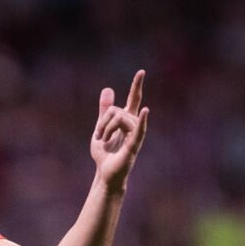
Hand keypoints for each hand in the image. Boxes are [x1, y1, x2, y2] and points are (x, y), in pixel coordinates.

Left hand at [90, 70, 148, 192]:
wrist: (104, 174)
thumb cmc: (105, 154)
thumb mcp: (101, 128)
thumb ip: (104, 110)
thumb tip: (108, 88)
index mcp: (126, 121)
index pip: (134, 100)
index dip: (137, 86)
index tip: (141, 71)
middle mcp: (134, 126)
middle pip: (118, 110)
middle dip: (103, 121)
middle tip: (98, 135)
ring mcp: (135, 135)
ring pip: (120, 118)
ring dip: (105, 129)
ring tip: (103, 141)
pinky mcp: (133, 146)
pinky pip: (138, 131)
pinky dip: (142, 121)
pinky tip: (146, 111)